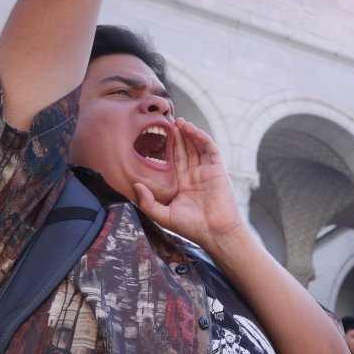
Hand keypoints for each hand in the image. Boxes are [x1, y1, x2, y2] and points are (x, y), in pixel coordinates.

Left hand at [135, 119, 245, 249]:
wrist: (215, 232)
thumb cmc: (191, 227)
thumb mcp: (163, 216)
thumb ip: (148, 202)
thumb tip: (135, 185)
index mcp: (181, 184)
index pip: (172, 160)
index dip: (165, 147)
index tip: (155, 134)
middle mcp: (193, 175)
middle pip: (184, 150)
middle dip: (176, 135)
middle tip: (166, 121)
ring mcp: (206, 171)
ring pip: (196, 146)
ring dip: (188, 133)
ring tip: (178, 121)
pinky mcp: (218, 170)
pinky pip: (210, 149)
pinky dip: (202, 138)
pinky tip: (192, 129)